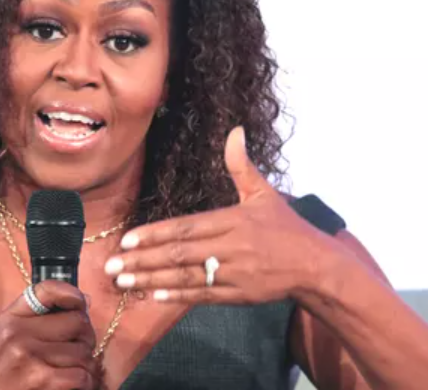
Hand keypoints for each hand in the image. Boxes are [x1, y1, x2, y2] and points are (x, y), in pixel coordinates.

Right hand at [0, 281, 100, 389]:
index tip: (80, 305)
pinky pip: (82, 375)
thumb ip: (43, 317)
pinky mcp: (43, 380)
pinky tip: (71, 386)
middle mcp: (17, 334)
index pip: (48, 290)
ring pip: (84, 352)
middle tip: (76, 350)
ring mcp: (29, 357)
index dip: (72, 294)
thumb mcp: (11, 339)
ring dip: (85, 366)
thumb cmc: (5, 374)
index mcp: (11, 320)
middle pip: (78, 322)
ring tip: (70, 372)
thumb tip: (86, 301)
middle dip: (85, 337)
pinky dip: (84, 383)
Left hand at [104, 126, 343, 303]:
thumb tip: (235, 131)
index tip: (127, 239)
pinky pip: (203, 295)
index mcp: (233, 220)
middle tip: (112, 265)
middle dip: (143, 260)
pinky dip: (178, 296)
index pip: (186, 227)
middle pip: (180, 254)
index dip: (156, 234)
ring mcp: (234, 273)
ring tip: (123, 282)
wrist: (315, 266)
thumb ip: (242, 166)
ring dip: (152, 280)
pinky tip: (154, 295)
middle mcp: (231, 247)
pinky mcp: (238, 295)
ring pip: (186, 277)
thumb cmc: (286, 228)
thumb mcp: (264, 194)